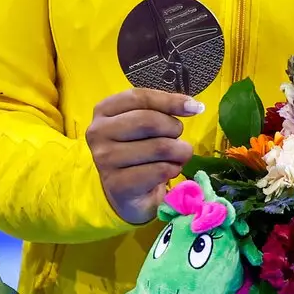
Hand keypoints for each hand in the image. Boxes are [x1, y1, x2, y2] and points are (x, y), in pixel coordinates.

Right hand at [88, 89, 202, 223]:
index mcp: (103, 111)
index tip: (195, 107)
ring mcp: (105, 160)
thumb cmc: (140, 153)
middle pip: (149, 121)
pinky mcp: (118, 185)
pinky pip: (160, 170)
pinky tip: (168, 172)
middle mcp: (98, 133)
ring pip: (159, 147)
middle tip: (178, 139)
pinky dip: (173, 169)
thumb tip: (194, 105)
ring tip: (176, 157)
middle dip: (174, 129)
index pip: (138, 97)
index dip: (170, 100)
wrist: (128, 196)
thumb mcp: (145, 125)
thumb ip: (162, 110)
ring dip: (179, 152)